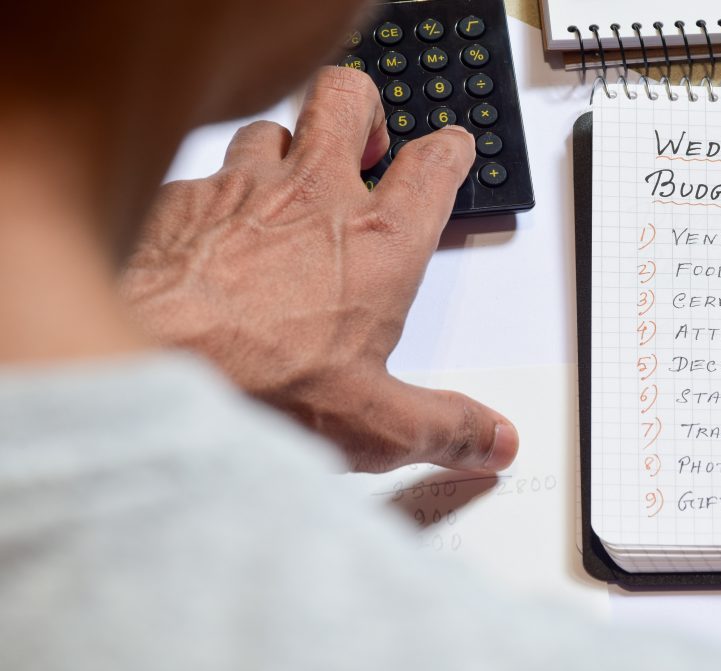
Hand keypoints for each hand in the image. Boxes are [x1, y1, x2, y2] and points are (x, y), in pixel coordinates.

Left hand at [121, 66, 517, 472]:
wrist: (147, 363)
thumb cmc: (259, 380)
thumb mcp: (375, 425)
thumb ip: (445, 427)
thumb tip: (494, 440)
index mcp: (378, 242)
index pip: (433, 166)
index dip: (449, 152)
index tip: (451, 152)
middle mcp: (313, 196)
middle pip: (347, 100)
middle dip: (363, 110)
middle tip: (367, 144)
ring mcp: (242, 189)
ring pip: (272, 130)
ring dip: (287, 151)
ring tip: (288, 189)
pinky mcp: (181, 201)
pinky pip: (206, 175)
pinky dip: (218, 196)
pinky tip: (213, 236)